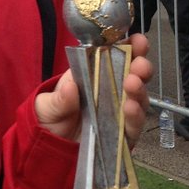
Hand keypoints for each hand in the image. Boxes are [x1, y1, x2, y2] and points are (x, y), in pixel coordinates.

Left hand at [35, 34, 151, 147]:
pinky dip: (135, 116)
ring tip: (133, 83)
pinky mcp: (123, 135)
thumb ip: (59, 99)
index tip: (137, 40)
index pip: (116, 57)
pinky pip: (134, 126)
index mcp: (94, 75)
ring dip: (139, 90)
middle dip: (141, 67)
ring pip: (138, 99)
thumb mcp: (47, 106)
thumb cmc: (50, 118)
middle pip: (134, 76)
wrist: (49, 148)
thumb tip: (71, 87)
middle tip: (139, 64)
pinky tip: (130, 108)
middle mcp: (111, 91)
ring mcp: (119, 113)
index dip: (130, 47)